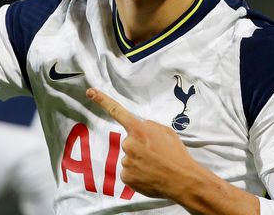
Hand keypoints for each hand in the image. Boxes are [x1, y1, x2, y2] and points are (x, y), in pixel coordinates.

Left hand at [86, 88, 205, 200]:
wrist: (183, 180)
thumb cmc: (177, 155)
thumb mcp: (166, 132)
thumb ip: (148, 126)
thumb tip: (139, 128)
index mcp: (139, 130)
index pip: (117, 111)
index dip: (102, 100)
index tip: (90, 92)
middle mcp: (129, 144)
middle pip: (129, 142)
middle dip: (139, 147)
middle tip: (155, 155)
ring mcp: (126, 161)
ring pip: (129, 158)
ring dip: (139, 162)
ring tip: (155, 166)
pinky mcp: (126, 177)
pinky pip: (128, 172)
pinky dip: (137, 174)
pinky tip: (149, 175)